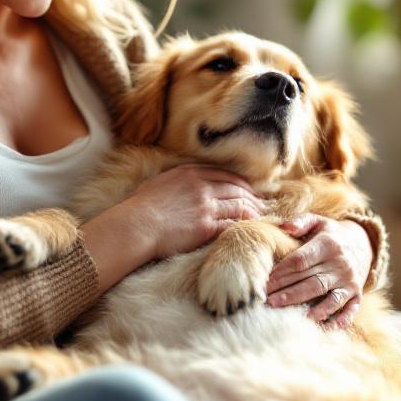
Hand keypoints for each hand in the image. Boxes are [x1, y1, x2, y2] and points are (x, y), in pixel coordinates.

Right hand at [121, 164, 266, 262]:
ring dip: (254, 211)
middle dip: (254, 196)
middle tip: (265, 202)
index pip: (225, 175)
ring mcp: (205, 207)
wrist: (136, 225)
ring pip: (239, 205)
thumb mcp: (160, 181)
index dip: (242, 183)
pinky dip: (244, 224)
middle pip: (237, 189)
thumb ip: (177, 178)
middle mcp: (201, 187)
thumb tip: (183, 180)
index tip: (250, 189)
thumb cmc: (140, 206)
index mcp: (190, 172)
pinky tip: (251, 227)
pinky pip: (232, 223)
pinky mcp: (206, 227)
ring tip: (262, 215)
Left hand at [265, 214, 372, 328]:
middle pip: (311, 282)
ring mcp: (349, 282)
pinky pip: (349, 311)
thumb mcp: (318, 221)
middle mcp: (340, 265)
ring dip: (310, 310)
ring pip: (328, 299)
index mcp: (328, 245)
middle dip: (288, 293)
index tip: (266, 282)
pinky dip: (337, 322)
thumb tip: (285, 226)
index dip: (282, 272)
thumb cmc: (330, 234)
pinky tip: (321, 329)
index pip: (301, 261)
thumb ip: (301, 221)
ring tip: (290, 317)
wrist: (363, 244)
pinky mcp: (356, 295)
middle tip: (268, 302)